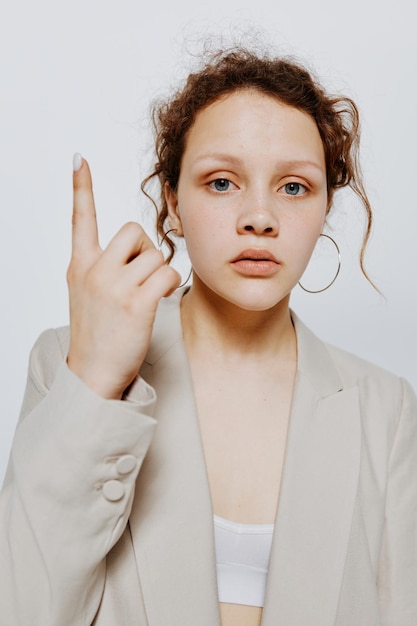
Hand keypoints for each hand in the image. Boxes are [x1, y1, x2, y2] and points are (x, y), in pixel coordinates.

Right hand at [66, 155, 179, 398]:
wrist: (92, 374)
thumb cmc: (97, 335)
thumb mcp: (86, 294)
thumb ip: (103, 268)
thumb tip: (135, 250)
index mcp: (80, 266)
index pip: (80, 219)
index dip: (80, 188)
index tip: (79, 160)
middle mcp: (94, 270)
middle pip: (134, 232)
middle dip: (145, 252)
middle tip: (140, 280)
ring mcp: (114, 285)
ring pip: (157, 255)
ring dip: (160, 274)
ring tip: (145, 298)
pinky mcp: (137, 302)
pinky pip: (168, 275)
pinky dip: (170, 287)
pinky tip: (158, 303)